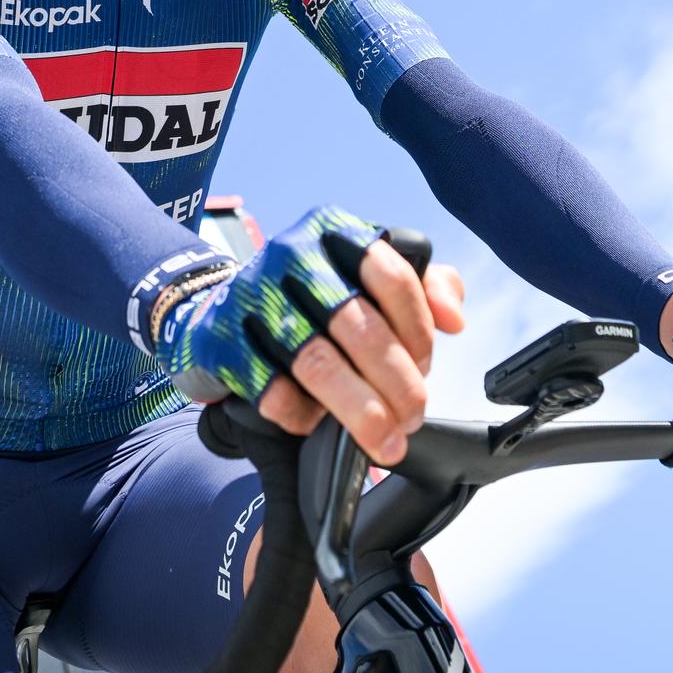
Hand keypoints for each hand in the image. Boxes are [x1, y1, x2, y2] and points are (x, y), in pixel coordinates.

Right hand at [152, 207, 463, 465]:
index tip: (426, 364)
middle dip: (397, 383)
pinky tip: (319, 426)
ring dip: (362, 412)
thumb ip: (423, 285)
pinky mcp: (221, 340)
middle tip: (413, 417)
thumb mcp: (366, 274)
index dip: (417, 329)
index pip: (392, 277)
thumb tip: (454, 318)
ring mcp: (253, 296)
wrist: (217, 308)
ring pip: (319, 363)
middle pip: (359, 327)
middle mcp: (292, 255)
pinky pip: (273, 389)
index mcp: (334, 230)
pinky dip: (304, 416)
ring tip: (385, 442)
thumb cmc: (310, 296)